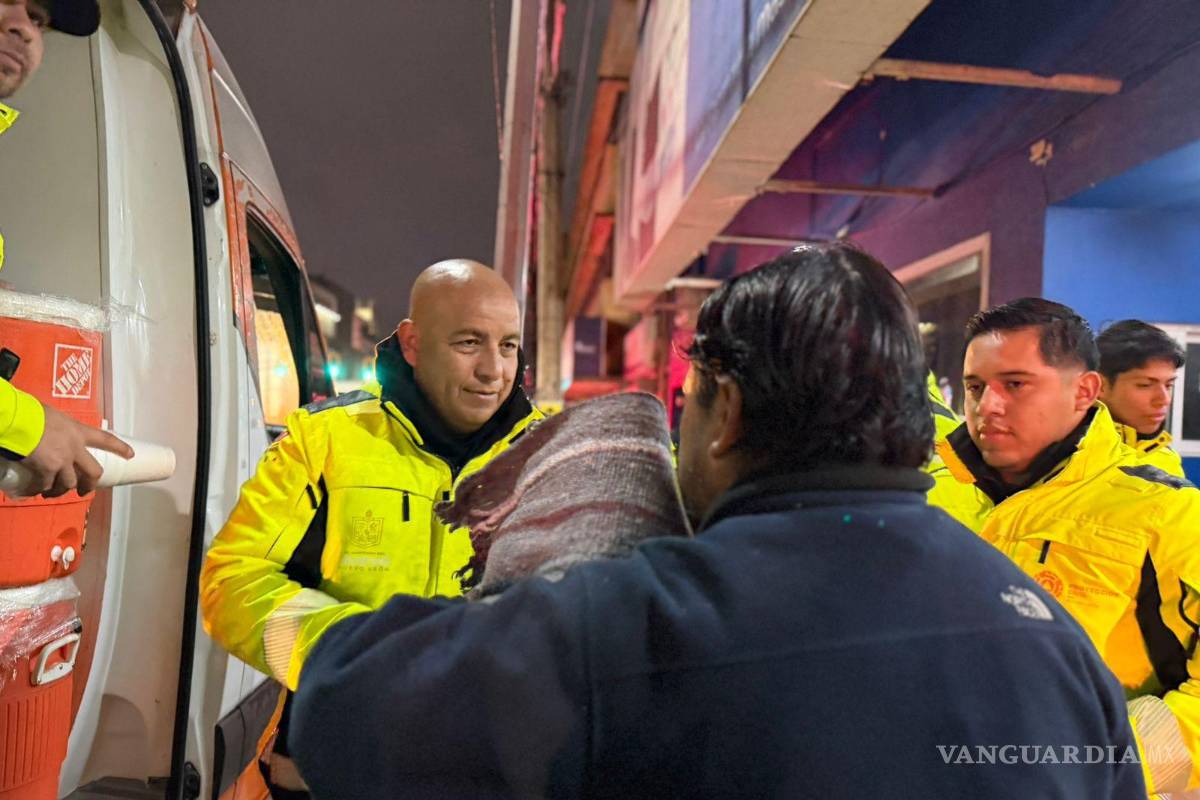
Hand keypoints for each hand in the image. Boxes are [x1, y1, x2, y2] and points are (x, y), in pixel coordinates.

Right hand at [20, 403, 134, 497]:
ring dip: (60, 491)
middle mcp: (75, 448)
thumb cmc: (33, 413)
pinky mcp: (47, 470)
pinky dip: (40, 490)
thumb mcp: (55, 417)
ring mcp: (62, 461)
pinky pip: (46, 486)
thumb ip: (60, 428)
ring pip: (69, 484)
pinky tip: (35, 491)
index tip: (131, 455)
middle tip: (83, 491)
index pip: (105, 439)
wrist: (19, 420)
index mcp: (78, 432)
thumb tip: (51, 432)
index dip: (119, 448)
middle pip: (93, 472)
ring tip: (50, 493)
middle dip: (89, 484)